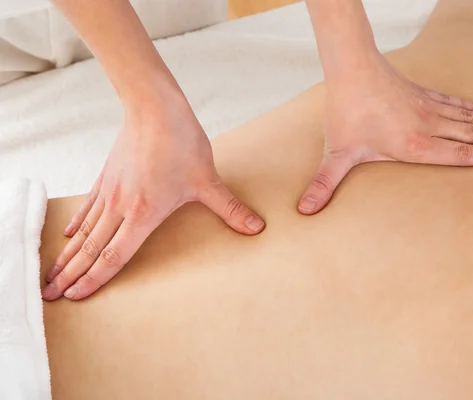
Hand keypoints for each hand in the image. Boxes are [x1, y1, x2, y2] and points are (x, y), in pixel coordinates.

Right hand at [43, 93, 264, 300]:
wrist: (155, 108)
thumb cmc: (182, 142)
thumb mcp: (208, 180)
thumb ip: (229, 209)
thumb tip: (256, 228)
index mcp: (144, 213)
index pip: (114, 255)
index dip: (95, 280)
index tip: (75, 297)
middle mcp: (121, 207)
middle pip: (90, 249)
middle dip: (69, 275)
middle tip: (48, 295)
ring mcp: (109, 192)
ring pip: (83, 231)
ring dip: (66, 255)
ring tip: (49, 274)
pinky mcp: (106, 177)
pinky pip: (87, 208)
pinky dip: (76, 224)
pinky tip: (68, 235)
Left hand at [297, 54, 472, 214]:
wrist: (351, 69)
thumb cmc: (346, 113)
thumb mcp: (336, 154)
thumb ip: (324, 184)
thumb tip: (304, 211)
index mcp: (412, 144)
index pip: (456, 153)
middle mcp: (427, 126)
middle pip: (471, 134)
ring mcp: (428, 107)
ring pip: (469, 117)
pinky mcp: (424, 94)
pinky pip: (457, 102)